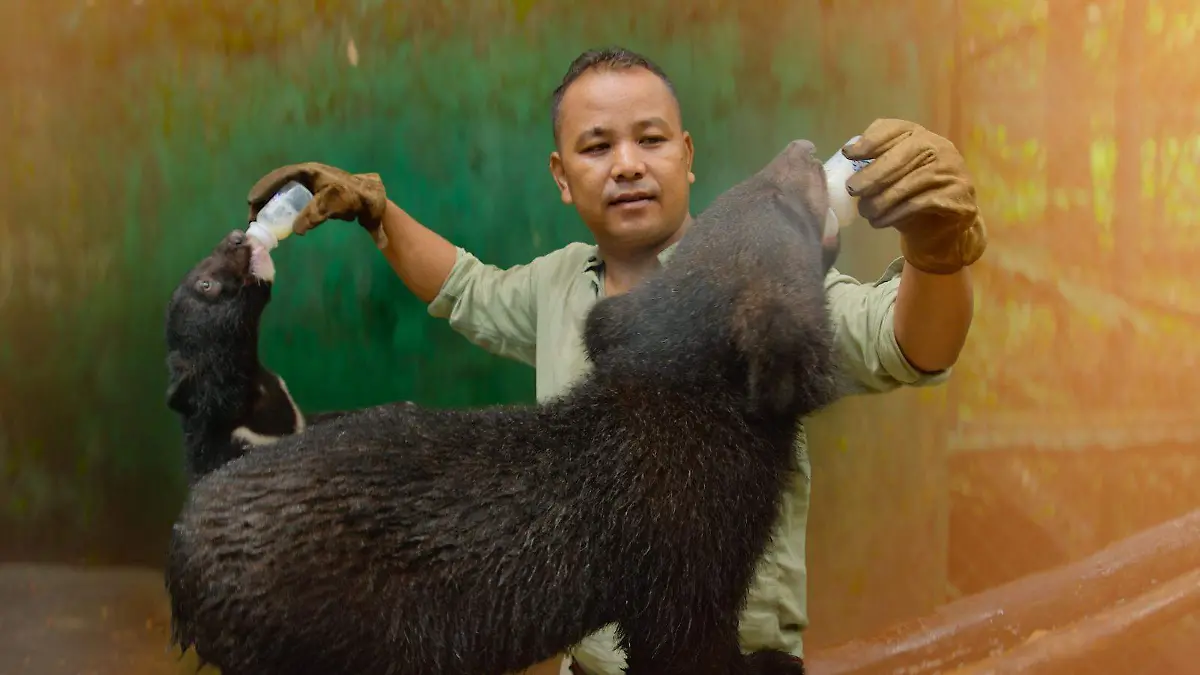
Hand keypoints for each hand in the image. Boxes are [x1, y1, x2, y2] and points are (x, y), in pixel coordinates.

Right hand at [247, 162, 388, 247]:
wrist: (372, 200)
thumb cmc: (358, 200)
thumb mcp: (336, 206)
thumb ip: (318, 216)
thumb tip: (298, 230)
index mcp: (311, 172)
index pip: (283, 176)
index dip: (266, 187)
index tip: (253, 200)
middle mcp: (307, 175)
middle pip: (278, 183)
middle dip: (263, 197)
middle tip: (252, 215)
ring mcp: (308, 184)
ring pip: (282, 191)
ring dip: (268, 203)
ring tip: (256, 220)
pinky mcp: (310, 195)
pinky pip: (289, 199)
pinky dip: (279, 208)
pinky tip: (272, 222)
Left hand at [842, 119, 986, 273]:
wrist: (941, 229)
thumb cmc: (908, 197)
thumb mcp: (891, 177)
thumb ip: (875, 163)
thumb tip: (848, 154)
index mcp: (920, 136)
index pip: (896, 129)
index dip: (871, 140)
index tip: (849, 155)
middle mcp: (940, 147)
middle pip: (904, 154)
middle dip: (874, 173)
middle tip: (852, 190)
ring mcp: (953, 170)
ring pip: (911, 181)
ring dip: (883, 199)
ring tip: (865, 212)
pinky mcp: (958, 196)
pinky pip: (921, 203)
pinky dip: (896, 213)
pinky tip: (881, 222)